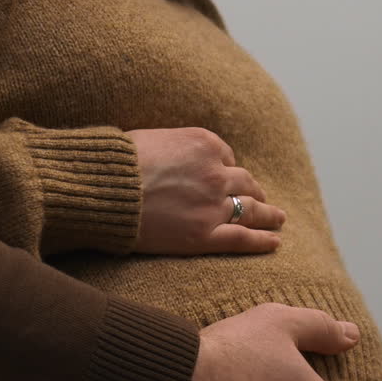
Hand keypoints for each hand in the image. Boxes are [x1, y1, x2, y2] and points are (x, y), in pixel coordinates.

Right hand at [127, 127, 285, 255]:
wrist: (104, 190)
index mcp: (205, 144)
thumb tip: (174, 157)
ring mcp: (212, 206)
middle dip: (252, 191)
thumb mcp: (150, 138)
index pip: (226, 157)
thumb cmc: (117, 164)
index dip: (225, 168)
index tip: (224, 177)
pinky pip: (242, 238)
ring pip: (251, 209)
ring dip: (267, 214)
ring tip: (277, 219)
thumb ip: (173, 147)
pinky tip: (275, 242)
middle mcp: (216, 173)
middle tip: (260, 198)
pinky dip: (262, 241)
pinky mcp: (203, 236)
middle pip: (244, 183)